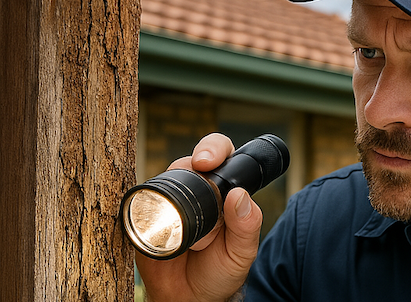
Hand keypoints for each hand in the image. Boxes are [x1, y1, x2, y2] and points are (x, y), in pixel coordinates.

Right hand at [135, 133, 262, 301]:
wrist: (188, 298)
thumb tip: (239, 194)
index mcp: (224, 192)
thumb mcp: (241, 252)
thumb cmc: (220, 272)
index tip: (209, 161)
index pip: (222, 157)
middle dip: (192, 159)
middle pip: (190, 160)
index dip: (214, 149)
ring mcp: (170, 202)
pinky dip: (142, 206)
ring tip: (184, 223)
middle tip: (198, 166)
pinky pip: (139, 204)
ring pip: (165, 178)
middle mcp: (197, 191)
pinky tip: (154, 222)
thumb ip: (246, 226)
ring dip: (170, 189)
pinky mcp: (145, 217)